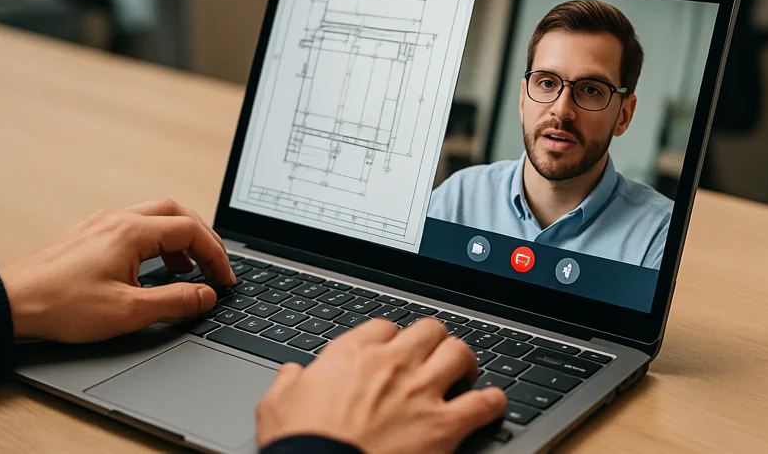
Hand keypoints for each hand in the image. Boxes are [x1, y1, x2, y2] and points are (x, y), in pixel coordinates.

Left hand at [0, 199, 235, 342]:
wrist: (13, 303)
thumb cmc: (61, 305)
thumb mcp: (128, 311)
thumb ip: (175, 301)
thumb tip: (206, 296)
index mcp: (131, 232)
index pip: (191, 230)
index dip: (216, 254)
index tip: (224, 278)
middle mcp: (119, 219)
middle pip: (178, 213)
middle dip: (204, 238)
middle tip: (216, 265)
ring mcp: (104, 223)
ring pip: (158, 216)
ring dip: (182, 238)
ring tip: (192, 267)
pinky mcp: (93, 233)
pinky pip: (138, 225)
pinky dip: (160, 241)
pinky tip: (159, 265)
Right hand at [256, 318, 507, 453]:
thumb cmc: (299, 444)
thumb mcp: (276, 405)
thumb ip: (288, 382)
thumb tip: (292, 375)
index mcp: (353, 354)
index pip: (384, 326)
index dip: (391, 338)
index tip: (391, 351)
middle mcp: (392, 364)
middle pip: (428, 329)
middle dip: (432, 341)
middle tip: (431, 356)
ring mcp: (421, 392)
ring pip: (459, 353)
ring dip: (463, 361)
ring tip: (463, 372)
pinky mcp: (443, 426)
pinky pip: (483, 403)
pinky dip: (492, 401)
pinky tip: (491, 403)